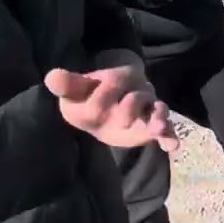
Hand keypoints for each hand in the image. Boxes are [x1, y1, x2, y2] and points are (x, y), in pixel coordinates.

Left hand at [45, 63, 178, 151]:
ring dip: (159, 119)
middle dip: (130, 108)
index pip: (111, 86)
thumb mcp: (76, 91)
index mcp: (116, 79)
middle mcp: (136, 91)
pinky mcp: (151, 127)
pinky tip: (172, 146)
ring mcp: (147, 109)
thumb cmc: (88, 97)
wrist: (106, 105)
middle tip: (120, 121)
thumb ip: (68, 85)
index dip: (101, 99)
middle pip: (136, 98)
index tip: (91, 114)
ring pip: (156, 110)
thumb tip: (51, 76)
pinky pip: (166, 130)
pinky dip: (170, 137)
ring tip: (159, 129)